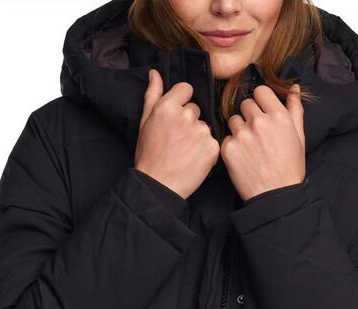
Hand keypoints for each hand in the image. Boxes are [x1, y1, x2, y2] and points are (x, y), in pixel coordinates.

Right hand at [134, 69, 220, 199]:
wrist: (159, 185)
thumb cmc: (149, 155)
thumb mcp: (145, 122)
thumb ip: (152, 95)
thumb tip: (155, 73)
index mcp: (168, 106)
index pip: (186, 89)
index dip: (182, 102)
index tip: (176, 118)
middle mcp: (186, 115)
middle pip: (196, 109)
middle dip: (189, 121)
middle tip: (177, 141)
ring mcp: (201, 131)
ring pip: (204, 126)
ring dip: (197, 136)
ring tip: (184, 152)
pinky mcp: (213, 147)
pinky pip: (212, 142)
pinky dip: (206, 150)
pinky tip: (193, 159)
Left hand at [220, 83, 305, 200]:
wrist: (276, 196)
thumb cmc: (290, 167)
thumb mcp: (299, 136)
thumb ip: (295, 109)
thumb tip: (294, 88)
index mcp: (278, 116)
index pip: (260, 91)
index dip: (261, 101)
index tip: (262, 112)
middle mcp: (259, 122)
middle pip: (245, 104)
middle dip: (250, 115)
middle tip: (257, 134)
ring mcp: (242, 135)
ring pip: (234, 120)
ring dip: (239, 129)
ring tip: (250, 147)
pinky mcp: (229, 149)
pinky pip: (226, 138)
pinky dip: (232, 146)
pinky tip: (243, 158)